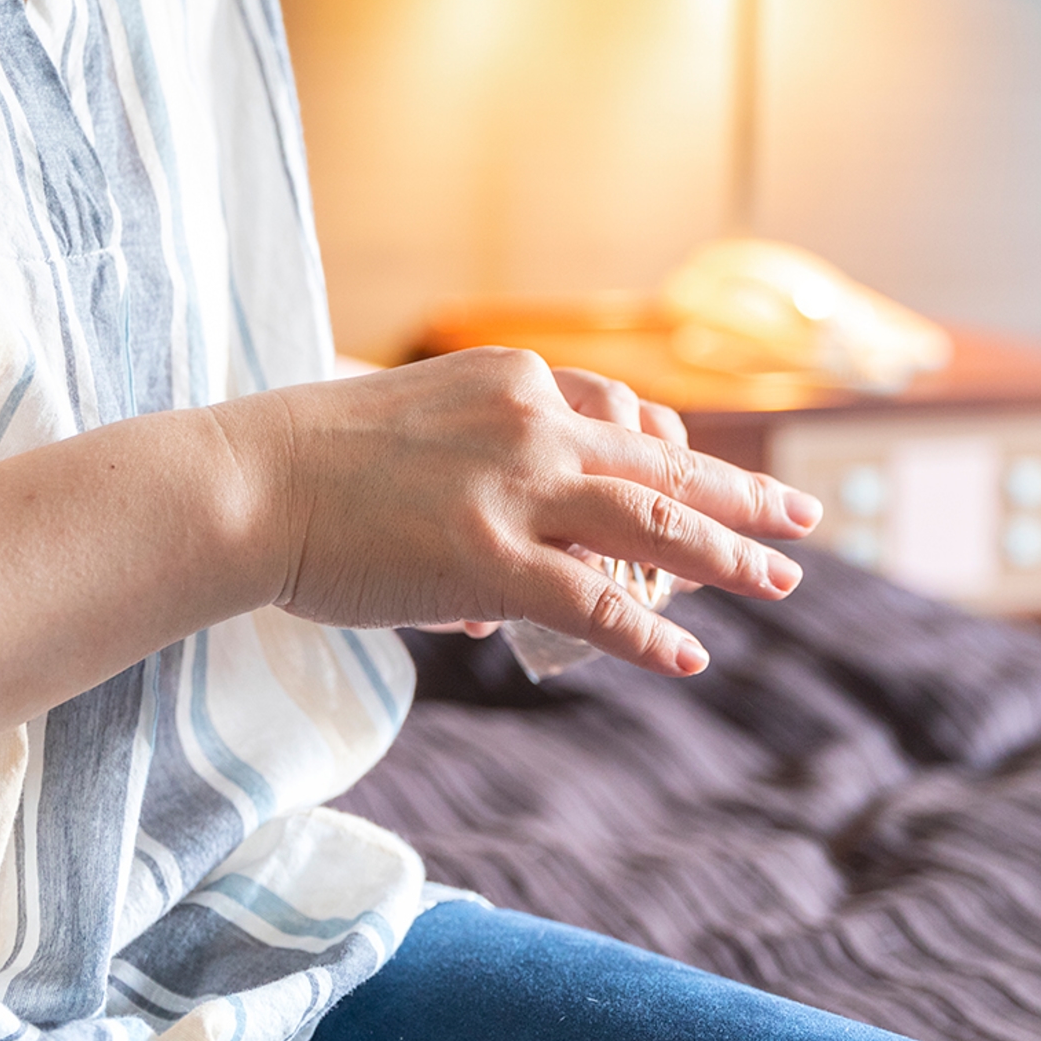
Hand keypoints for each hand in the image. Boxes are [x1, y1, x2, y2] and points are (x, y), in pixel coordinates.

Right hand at [220, 348, 820, 674]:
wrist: (239, 482)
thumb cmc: (299, 465)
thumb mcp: (404, 441)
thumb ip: (462, 498)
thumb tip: (485, 608)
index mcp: (512, 381)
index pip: (622, 416)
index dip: (675, 457)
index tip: (707, 479)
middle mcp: (532, 423)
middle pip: (663, 463)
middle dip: (740, 496)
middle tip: (801, 518)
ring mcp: (517, 492)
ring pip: (654, 525)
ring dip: (727, 555)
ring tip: (781, 582)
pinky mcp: (492, 561)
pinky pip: (596, 604)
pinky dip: (649, 634)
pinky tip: (690, 659)